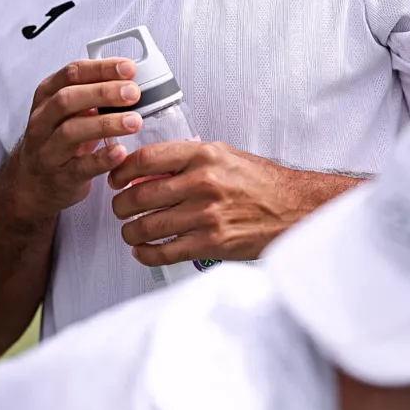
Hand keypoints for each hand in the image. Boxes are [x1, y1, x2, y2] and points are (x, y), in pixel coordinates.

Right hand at [6, 58, 143, 222]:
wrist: (34, 181)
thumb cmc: (58, 137)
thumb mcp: (68, 109)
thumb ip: (93, 91)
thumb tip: (131, 78)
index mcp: (47, 95)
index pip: (72, 73)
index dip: (101, 68)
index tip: (128, 68)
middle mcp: (43, 120)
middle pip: (68, 99)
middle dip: (103, 93)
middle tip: (133, 93)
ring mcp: (48, 149)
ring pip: (72, 131)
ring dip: (106, 123)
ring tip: (134, 121)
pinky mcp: (60, 176)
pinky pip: (80, 166)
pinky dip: (102, 159)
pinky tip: (120, 152)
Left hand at [109, 141, 313, 265]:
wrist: (294, 208)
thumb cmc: (262, 181)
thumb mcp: (225, 155)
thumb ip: (188, 160)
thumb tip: (150, 170)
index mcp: (203, 155)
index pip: (147, 159)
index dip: (122, 170)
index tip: (116, 179)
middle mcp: (202, 182)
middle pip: (139, 195)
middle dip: (121, 205)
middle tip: (120, 208)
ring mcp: (205, 214)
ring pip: (147, 226)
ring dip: (130, 231)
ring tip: (130, 231)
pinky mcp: (210, 243)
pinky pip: (164, 252)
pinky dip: (146, 254)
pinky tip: (143, 250)